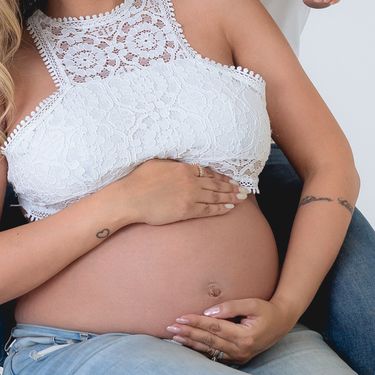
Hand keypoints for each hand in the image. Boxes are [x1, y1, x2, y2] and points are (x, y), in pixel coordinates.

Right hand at [119, 158, 245, 226]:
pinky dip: (220, 209)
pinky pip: (208, 210)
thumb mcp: (157, 164)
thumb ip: (173, 164)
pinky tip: (229, 208)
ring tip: (241, 198)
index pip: (208, 172)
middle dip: (231, 187)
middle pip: (216, 184)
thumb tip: (180, 164)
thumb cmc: (138, 181)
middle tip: (244, 189)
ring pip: (215, 196)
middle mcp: (190, 181)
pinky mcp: (186, 210)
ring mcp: (190, 196)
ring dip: (230, 197)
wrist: (130, 198)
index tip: (231, 179)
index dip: (221, 176)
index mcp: (183, 168)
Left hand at [167, 297, 293, 364]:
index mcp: (245, 336)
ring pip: (210, 351)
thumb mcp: (253, 304)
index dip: (196, 322)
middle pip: (209, 341)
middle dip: (189, 333)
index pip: (215, 328)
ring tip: (174, 337)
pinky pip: (215, 356)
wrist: (281, 324)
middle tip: (171, 327)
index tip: (180, 317)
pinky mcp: (237, 360)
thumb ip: (231, 307)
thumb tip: (209, 313)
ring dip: (191, 344)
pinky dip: (200, 351)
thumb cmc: (267, 310)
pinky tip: (187, 346)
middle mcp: (241, 350)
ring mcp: (239, 357)